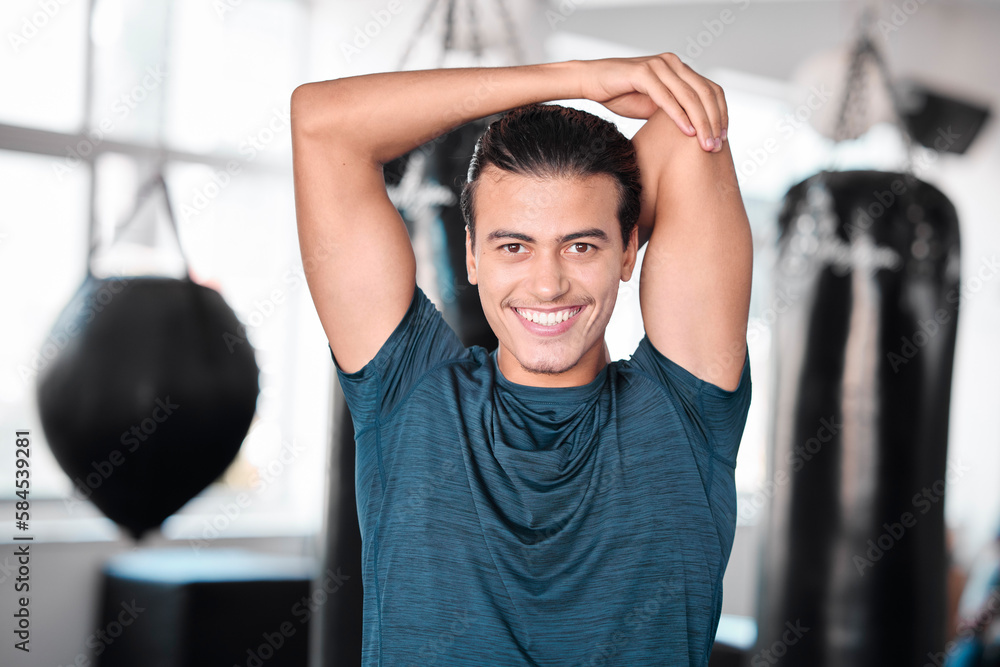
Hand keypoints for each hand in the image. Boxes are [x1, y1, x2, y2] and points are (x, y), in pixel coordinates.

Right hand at [575, 53, 727, 151]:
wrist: (591, 82)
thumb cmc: (620, 94)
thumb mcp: (653, 105)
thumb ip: (674, 110)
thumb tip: (694, 132)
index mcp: (679, 68)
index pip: (710, 90)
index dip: (720, 113)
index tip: (722, 137)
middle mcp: (672, 63)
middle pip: (704, 93)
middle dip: (714, 121)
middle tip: (717, 146)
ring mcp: (659, 65)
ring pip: (689, 96)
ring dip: (701, 122)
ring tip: (705, 143)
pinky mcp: (643, 73)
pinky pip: (666, 97)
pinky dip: (679, 116)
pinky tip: (687, 132)